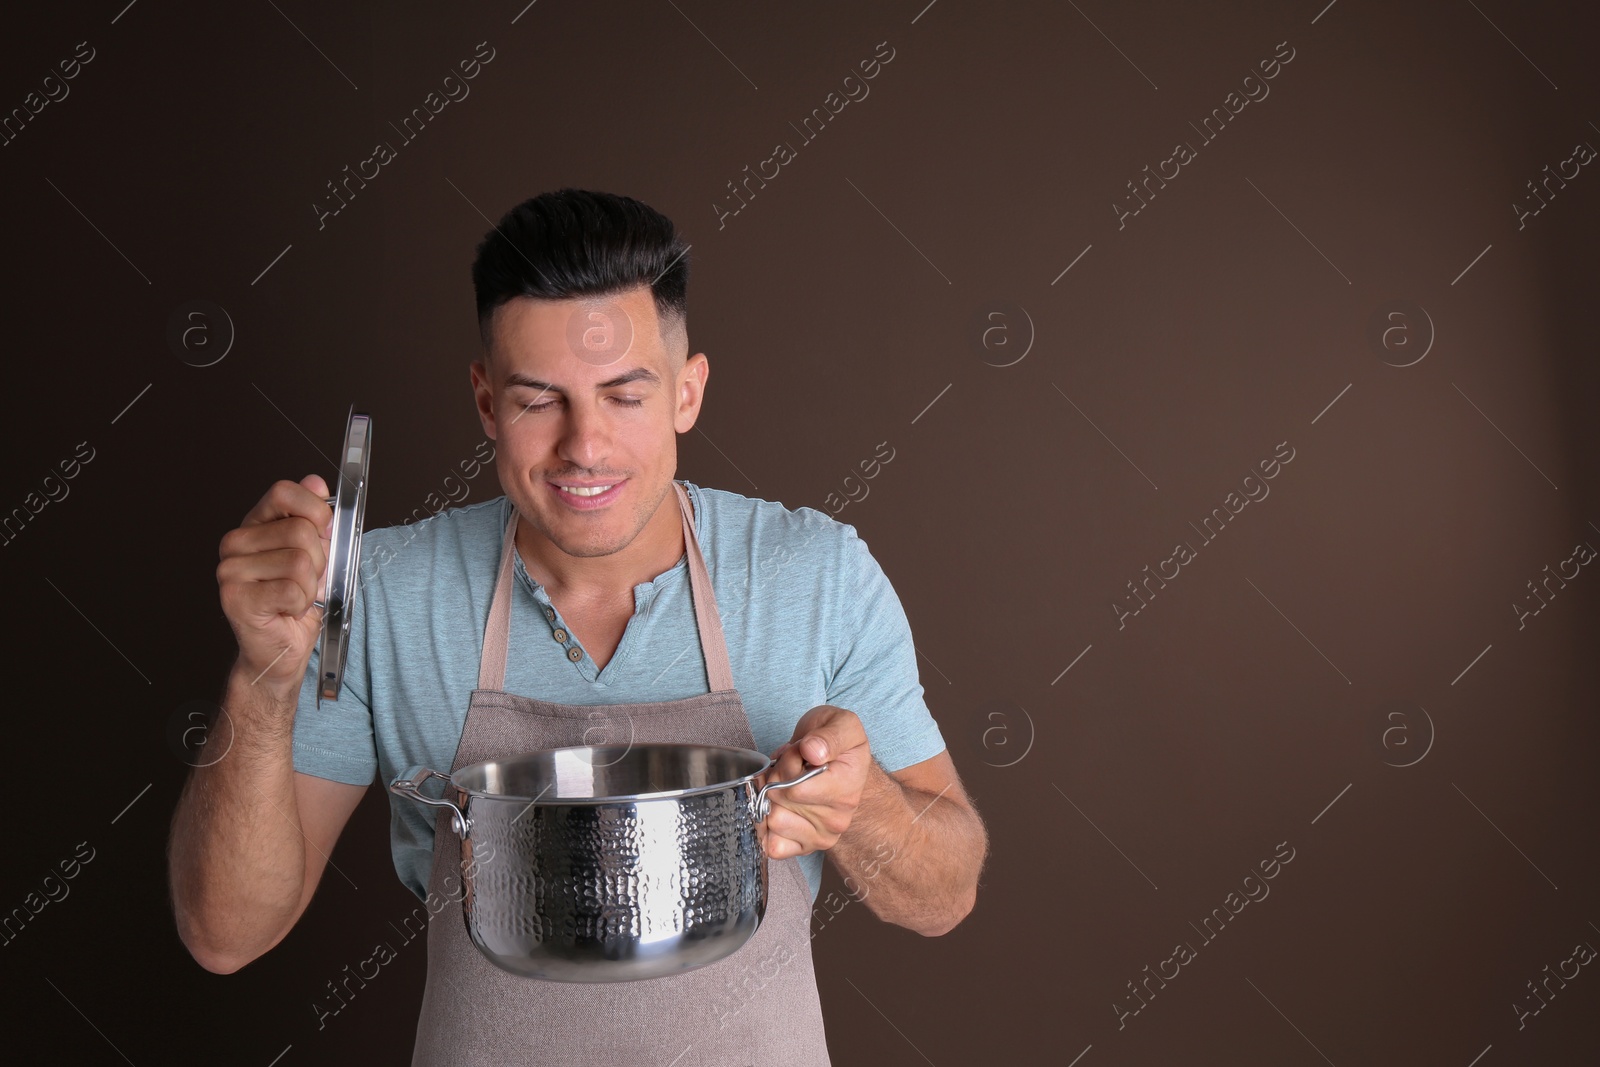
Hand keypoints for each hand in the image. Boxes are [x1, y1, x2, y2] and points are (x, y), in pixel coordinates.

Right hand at [216, 475, 332, 695]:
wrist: (280, 649)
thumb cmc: (296, 600)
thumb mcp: (317, 553)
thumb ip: (315, 518)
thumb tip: (315, 482)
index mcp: (254, 525)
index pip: (283, 492)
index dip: (314, 509)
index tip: (322, 530)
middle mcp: (235, 543)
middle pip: (300, 530)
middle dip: (319, 559)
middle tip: (305, 580)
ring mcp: (231, 570)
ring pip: (300, 562)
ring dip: (309, 586)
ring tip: (294, 596)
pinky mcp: (236, 598)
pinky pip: (292, 590)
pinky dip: (300, 604)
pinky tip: (286, 610)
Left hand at [758, 705, 870, 859]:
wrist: (840, 761)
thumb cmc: (836, 743)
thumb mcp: (842, 724)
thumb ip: (829, 736)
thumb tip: (812, 751)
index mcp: (846, 791)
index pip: (795, 789)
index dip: (787, 763)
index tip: (798, 752)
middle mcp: (837, 820)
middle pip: (779, 801)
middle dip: (776, 777)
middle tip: (790, 767)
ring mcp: (821, 837)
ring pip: (772, 821)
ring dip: (771, 798)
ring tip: (786, 784)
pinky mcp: (805, 848)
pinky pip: (773, 847)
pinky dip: (767, 827)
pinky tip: (778, 807)